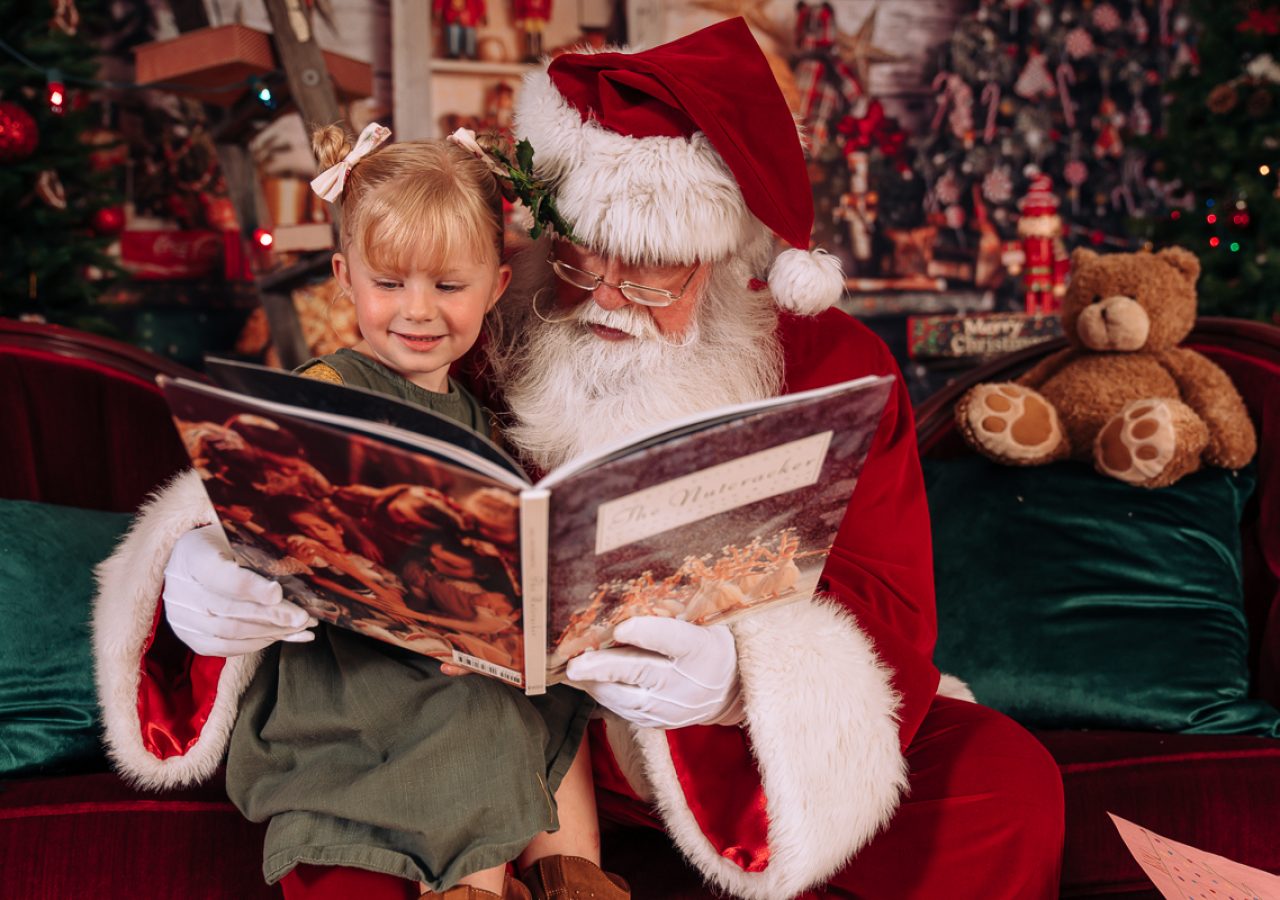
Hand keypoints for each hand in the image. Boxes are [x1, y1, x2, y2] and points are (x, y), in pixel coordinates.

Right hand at [162, 524, 316, 656]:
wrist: (191, 560)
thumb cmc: (224, 544)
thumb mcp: (238, 536)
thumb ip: (259, 554)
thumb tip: (297, 579)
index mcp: (192, 555)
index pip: (218, 575)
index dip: (249, 586)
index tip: (278, 592)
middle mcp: (180, 590)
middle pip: (228, 609)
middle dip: (271, 616)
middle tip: (303, 617)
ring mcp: (181, 617)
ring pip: (229, 633)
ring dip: (270, 632)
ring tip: (301, 627)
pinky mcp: (190, 637)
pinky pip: (225, 648)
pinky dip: (258, 643)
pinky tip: (283, 636)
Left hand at [565, 616, 742, 728]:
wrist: (731, 690)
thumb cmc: (710, 643)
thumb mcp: (704, 621)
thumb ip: (673, 609)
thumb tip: (629, 589)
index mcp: (699, 648)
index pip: (671, 639)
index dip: (646, 634)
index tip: (620, 629)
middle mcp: (685, 681)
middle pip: (641, 672)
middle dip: (603, 668)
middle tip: (574, 665)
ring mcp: (671, 706)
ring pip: (627, 699)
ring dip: (596, 685)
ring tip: (571, 673)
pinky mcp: (659, 722)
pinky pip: (626, 713)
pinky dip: (604, 698)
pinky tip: (586, 684)